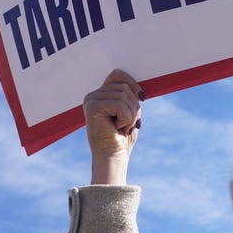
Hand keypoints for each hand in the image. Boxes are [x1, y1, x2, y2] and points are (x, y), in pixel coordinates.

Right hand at [83, 69, 143, 184]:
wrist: (113, 157)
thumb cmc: (122, 137)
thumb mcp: (130, 111)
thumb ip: (130, 96)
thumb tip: (139, 89)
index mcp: (100, 94)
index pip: (118, 75)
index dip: (133, 83)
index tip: (141, 98)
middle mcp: (93, 95)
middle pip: (124, 86)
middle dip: (133, 105)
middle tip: (127, 123)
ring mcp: (91, 100)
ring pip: (123, 95)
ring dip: (130, 114)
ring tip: (122, 127)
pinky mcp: (92, 108)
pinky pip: (119, 105)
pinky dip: (126, 118)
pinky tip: (117, 128)